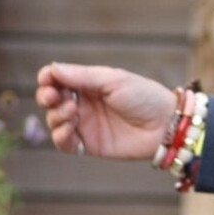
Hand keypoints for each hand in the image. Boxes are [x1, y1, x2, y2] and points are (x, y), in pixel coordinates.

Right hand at [34, 61, 177, 161]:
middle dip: (47, 97)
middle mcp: (83, 103)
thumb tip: (52, 69)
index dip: (48, 79)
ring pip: (54, 121)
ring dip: (56, 116)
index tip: (47, 80)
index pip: (57, 79)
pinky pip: (64, 143)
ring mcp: (85, 124)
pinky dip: (60, 137)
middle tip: (56, 98)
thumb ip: (82, 76)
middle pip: (50, 100)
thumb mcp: (113, 80)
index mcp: (88, 83)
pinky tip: (70, 129)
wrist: (166, 125)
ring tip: (73, 112)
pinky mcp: (89, 145)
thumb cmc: (144, 97)